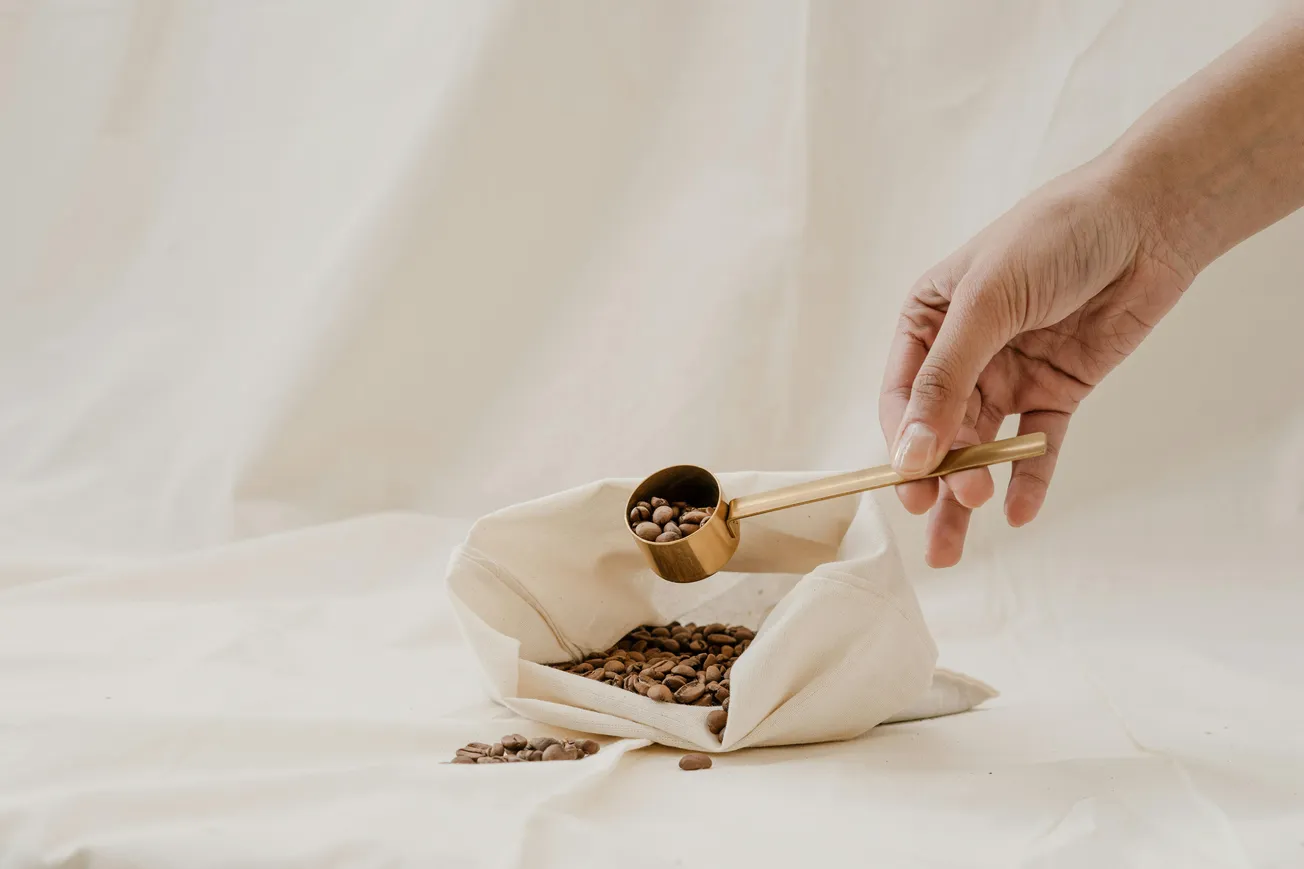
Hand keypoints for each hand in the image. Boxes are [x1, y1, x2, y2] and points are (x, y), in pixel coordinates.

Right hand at [879, 162, 1196, 566]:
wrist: (1147, 219)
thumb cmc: (1052, 237)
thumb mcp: (986, 304)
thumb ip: (946, 381)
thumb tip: (909, 453)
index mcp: (928, 322)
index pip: (900, 396)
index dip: (903, 444)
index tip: (912, 486)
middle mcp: (962, 352)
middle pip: (938, 430)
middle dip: (937, 478)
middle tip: (943, 516)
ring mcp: (1009, 373)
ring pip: (981, 446)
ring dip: (973, 487)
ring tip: (964, 534)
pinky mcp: (1056, 390)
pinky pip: (1036, 445)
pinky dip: (1028, 477)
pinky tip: (1020, 512)